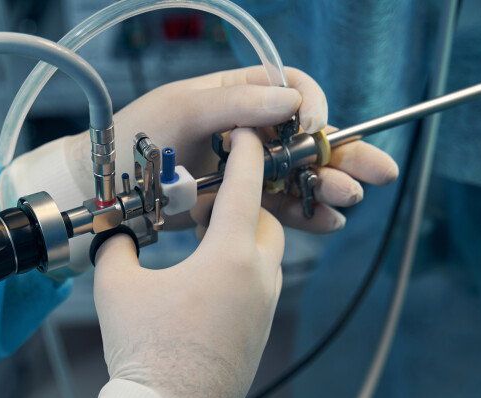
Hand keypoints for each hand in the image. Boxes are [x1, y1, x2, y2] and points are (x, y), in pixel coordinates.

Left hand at [0, 65, 397, 272]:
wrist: (101, 186)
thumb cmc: (134, 135)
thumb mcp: (182, 110)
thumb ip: (237, 105)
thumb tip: (292, 101)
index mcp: (238, 96)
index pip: (292, 91)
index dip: (311, 108)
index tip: (313, 129)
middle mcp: (248, 132)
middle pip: (308, 139)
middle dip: (344, 154)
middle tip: (379, 172)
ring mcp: (244, 170)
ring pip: (299, 178)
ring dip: (327, 188)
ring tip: (349, 200)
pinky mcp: (236, 205)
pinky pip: (278, 209)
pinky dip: (303, 216)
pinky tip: (327, 222)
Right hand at [91, 128, 279, 397]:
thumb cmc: (144, 351)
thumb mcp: (116, 288)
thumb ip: (117, 249)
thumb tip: (115, 236)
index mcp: (230, 256)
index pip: (246, 187)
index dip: (247, 153)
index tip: (247, 133)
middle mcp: (259, 278)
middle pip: (264, 221)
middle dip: (243, 202)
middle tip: (209, 200)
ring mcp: (265, 310)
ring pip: (265, 256)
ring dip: (241, 240)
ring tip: (204, 241)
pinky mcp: (260, 335)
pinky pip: (259, 288)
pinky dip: (241, 272)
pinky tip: (207, 284)